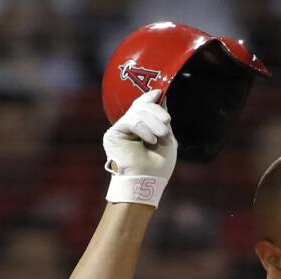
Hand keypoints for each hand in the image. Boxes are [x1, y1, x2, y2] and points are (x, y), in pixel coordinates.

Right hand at [103, 89, 176, 206]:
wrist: (147, 182)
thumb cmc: (158, 165)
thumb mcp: (166, 138)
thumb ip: (162, 119)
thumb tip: (159, 96)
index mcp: (143, 127)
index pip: (142, 105)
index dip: (149, 97)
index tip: (158, 93)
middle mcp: (130, 126)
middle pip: (142, 106)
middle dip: (157, 113)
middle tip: (166, 126)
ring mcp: (121, 129)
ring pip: (138, 113)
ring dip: (153, 123)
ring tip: (160, 137)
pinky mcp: (113, 134)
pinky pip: (131, 121)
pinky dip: (144, 129)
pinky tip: (151, 140)